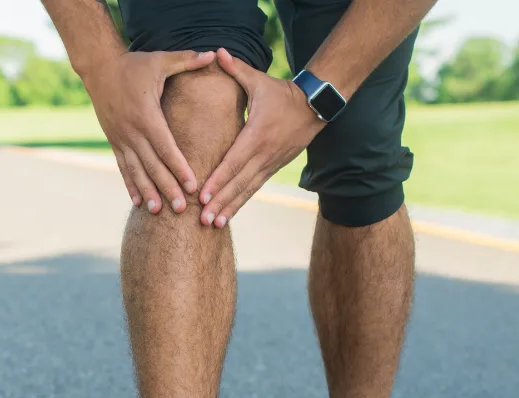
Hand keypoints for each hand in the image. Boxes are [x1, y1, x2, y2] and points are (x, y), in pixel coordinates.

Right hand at [84, 50, 215, 213]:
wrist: (98, 68)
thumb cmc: (134, 64)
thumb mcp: (160, 60)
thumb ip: (186, 60)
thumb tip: (212, 54)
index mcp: (146, 115)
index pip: (166, 146)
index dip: (179, 167)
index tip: (192, 185)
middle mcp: (132, 131)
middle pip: (152, 165)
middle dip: (167, 187)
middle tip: (181, 209)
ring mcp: (121, 138)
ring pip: (136, 170)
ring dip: (148, 192)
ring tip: (158, 211)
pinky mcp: (114, 141)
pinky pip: (124, 167)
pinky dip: (130, 184)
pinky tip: (137, 202)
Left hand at [198, 48, 326, 227]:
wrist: (316, 105)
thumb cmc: (282, 91)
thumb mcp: (259, 80)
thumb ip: (236, 69)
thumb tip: (217, 51)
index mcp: (257, 135)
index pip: (234, 161)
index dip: (218, 180)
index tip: (204, 196)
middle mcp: (263, 154)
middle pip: (239, 183)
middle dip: (220, 202)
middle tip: (202, 220)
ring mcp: (270, 163)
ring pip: (247, 190)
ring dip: (230, 208)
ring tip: (213, 225)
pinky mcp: (273, 168)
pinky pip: (254, 188)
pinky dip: (241, 202)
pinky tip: (228, 216)